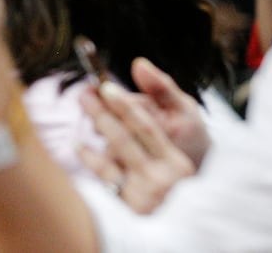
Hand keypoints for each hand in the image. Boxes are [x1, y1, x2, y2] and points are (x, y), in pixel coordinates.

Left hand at [76, 74, 196, 213]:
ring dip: (97, 128)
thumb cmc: (187, 149)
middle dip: (101, 113)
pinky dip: (89, 157)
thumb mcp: (185, 119)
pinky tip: (78, 144)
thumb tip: (139, 64)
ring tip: (85, 105)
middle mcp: (163, 179)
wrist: (193, 207)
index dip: (124, 106)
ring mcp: (144, 193)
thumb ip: (163, 91)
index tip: (105, 87)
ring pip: (112, 155)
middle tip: (85, 92)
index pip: (146, 128)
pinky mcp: (130, 205)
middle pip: (124, 139)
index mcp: (177, 159)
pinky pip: (104, 175)